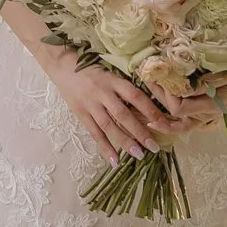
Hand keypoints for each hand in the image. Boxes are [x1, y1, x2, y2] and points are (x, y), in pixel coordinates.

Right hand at [44, 54, 174, 164]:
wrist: (63, 66)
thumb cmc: (93, 70)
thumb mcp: (111, 74)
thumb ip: (125, 90)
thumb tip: (147, 110)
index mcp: (114, 81)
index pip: (136, 96)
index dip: (150, 110)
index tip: (164, 124)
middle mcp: (103, 93)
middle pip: (123, 115)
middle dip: (140, 132)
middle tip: (154, 147)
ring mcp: (90, 104)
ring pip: (109, 126)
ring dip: (124, 142)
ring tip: (138, 155)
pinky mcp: (80, 113)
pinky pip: (94, 132)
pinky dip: (104, 147)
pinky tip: (114, 160)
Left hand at [146, 74, 226, 135]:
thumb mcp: (225, 76)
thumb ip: (206, 84)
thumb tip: (185, 88)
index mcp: (209, 106)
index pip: (179, 106)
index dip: (167, 93)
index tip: (162, 74)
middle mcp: (204, 116)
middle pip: (173, 112)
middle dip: (157, 94)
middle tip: (147, 75)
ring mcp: (202, 118)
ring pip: (175, 123)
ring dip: (157, 108)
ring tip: (145, 91)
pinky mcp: (201, 116)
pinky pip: (182, 126)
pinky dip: (167, 125)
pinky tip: (153, 122)